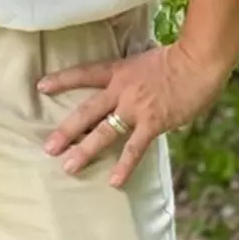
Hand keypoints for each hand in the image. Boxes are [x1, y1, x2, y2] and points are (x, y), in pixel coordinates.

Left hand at [38, 43, 227, 188]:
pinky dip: (124, 166)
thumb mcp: (148, 61)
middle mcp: (121, 90)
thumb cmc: (180, 58)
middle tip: (48, 146)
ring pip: (104, 132)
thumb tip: (141, 91)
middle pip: (86, 110)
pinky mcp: (153, 123)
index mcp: (118, 71)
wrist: (197, 61)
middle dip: (66, 129)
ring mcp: (135, 108)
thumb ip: (139, 78)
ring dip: (85, 150)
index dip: (61, 80)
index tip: (40, 86)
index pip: (84, 74)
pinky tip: (114, 181)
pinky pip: (135, 148)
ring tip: (68, 167)